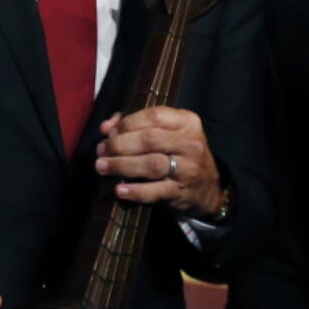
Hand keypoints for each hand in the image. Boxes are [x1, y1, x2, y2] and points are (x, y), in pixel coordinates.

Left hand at [94, 106, 223, 216]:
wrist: (208, 187)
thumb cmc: (180, 153)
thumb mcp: (168, 133)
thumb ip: (138, 125)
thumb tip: (106, 127)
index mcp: (186, 122)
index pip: (154, 116)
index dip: (127, 123)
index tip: (109, 132)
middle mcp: (190, 143)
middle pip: (149, 139)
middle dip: (119, 145)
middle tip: (101, 151)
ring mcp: (188, 168)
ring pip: (151, 164)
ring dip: (122, 165)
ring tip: (103, 167)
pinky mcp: (181, 192)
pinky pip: (155, 191)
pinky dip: (135, 191)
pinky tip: (119, 190)